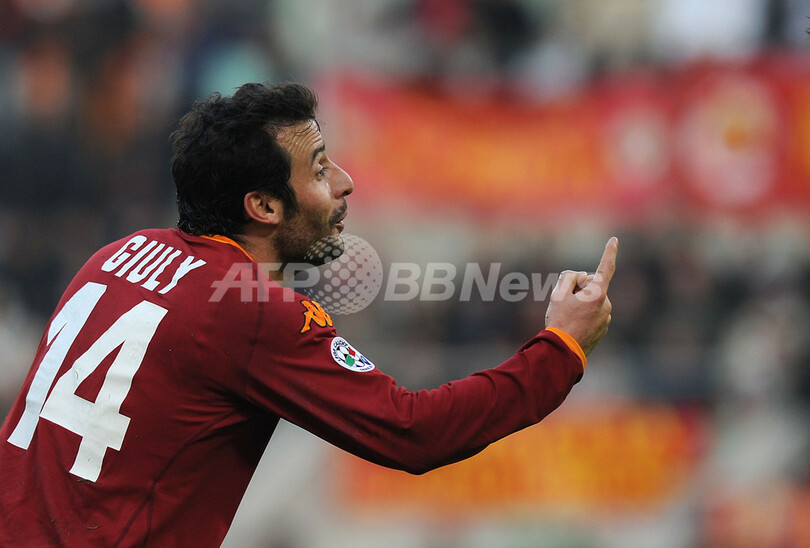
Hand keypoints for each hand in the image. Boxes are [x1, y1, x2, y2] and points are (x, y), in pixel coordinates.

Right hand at [545, 237, 617, 356]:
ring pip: (592, 301)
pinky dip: (584, 314)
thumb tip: (580, 278)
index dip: (609, 252)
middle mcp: (606, 304)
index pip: (605, 267)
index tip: (614, 240)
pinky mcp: (603, 328)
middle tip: (565, 300)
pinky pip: (593, 314)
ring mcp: (606, 317)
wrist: (563, 351)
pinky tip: (573, 325)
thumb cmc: (560, 321)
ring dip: (581, 302)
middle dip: (580, 287)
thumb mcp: (557, 294)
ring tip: (567, 316)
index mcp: (598, 293)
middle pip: (592, 285)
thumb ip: (570, 278)